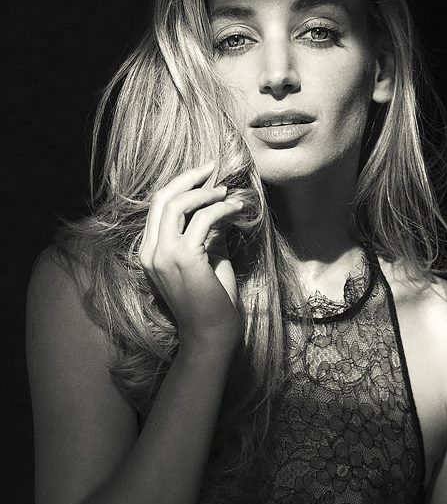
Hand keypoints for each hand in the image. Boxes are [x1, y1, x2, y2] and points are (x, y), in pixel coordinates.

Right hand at [139, 163, 243, 345]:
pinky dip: (222, 209)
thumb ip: (206, 235)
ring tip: (228, 193)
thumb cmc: (212, 301)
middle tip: (212, 168)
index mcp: (150, 252)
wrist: (211, 335)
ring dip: (206, 193)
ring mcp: (163, 255)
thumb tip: (217, 207)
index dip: (181, 186)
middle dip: (188, 178)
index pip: (158, 207)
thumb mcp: (207, 260)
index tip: (204, 176)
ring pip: (177, 204)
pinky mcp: (183, 258)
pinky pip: (203, 219)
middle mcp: (151, 251)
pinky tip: (237, 209)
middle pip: (162, 198)